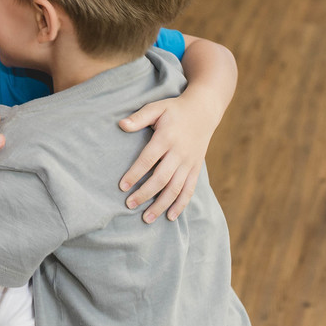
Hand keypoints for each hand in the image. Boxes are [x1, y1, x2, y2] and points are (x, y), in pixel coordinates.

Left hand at [118, 93, 215, 222]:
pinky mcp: (196, 168)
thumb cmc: (175, 110)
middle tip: (129, 205)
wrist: (203, 111)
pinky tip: (170, 217)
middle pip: (161, 178)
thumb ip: (139, 117)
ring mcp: (189, 163)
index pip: (149, 159)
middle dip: (145, 194)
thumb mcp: (157, 107)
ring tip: (146, 218)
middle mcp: (179, 153)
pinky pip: (189, 190)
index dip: (135, 174)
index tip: (122, 186)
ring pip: (175, 188)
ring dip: (161, 205)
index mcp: (167, 138)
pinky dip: (181, 204)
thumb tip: (121, 125)